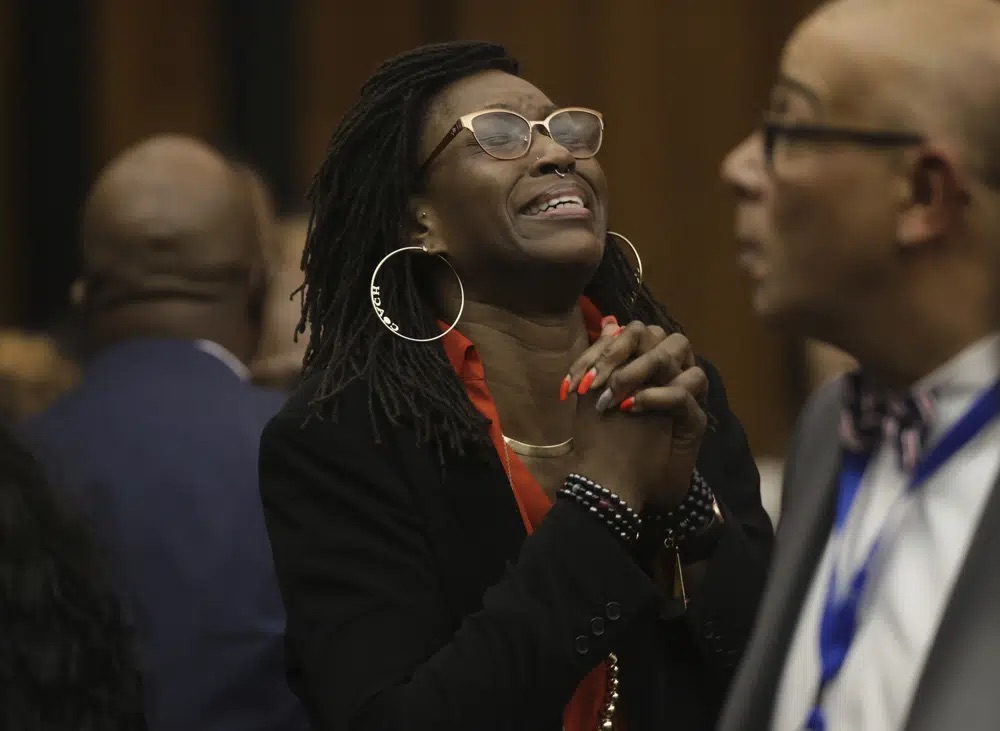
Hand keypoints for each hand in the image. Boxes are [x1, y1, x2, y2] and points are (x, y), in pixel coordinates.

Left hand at [566, 321, 708, 508]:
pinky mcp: (694, 420)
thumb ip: (600, 362)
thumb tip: (607, 323)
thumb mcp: (594, 399)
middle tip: (595, 382)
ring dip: (638, 368)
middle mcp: (668, 373)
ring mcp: (684, 393)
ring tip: (612, 395)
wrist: (618, 488)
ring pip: (674, 353)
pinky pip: (681, 393)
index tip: (576, 381)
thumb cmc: (606, 442)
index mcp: (644, 365)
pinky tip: (627, 408)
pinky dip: (652, 396)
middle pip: (657, 335)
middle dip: (619, 352)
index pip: (631, 334)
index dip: (602, 349)